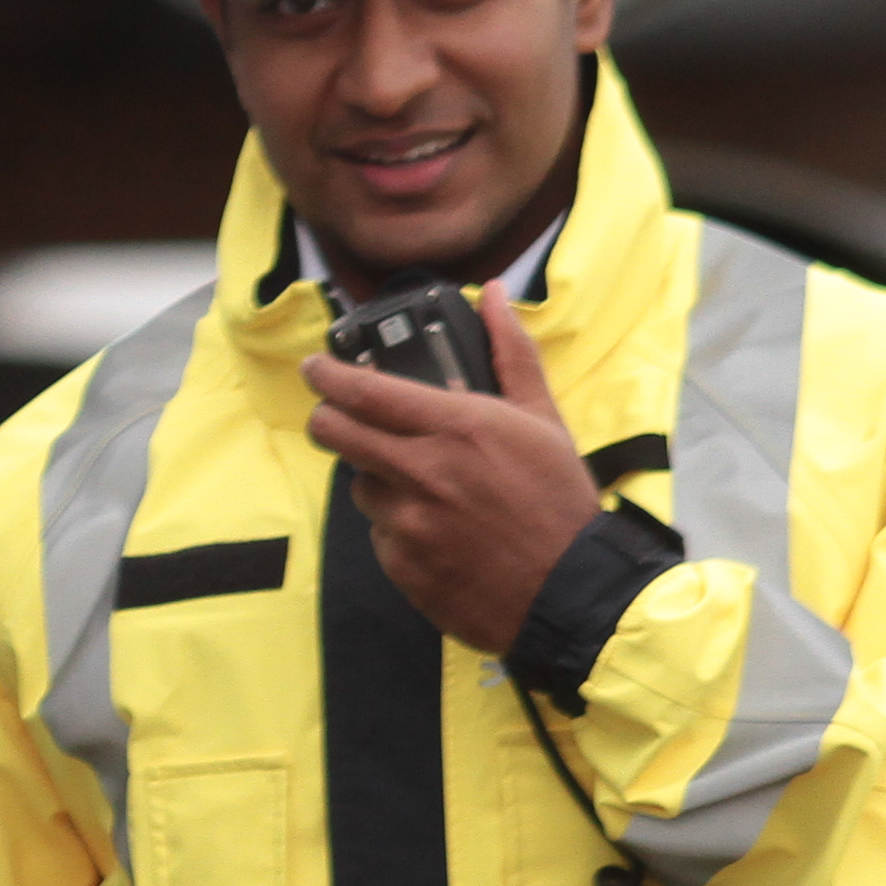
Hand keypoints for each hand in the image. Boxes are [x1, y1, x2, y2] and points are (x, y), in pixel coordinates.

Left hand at [299, 285, 600, 656]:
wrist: (570, 593)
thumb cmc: (559, 501)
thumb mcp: (543, 420)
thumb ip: (511, 353)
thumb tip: (491, 293)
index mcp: (456, 428)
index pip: (363, 391)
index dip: (326, 374)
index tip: (314, 366)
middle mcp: (422, 472)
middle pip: (335, 433)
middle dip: (328, 418)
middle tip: (337, 416)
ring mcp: (408, 523)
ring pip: (360, 486)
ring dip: (377, 479)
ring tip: (425, 486)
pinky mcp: (402, 566)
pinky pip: (379, 534)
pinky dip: (398, 527)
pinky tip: (439, 530)